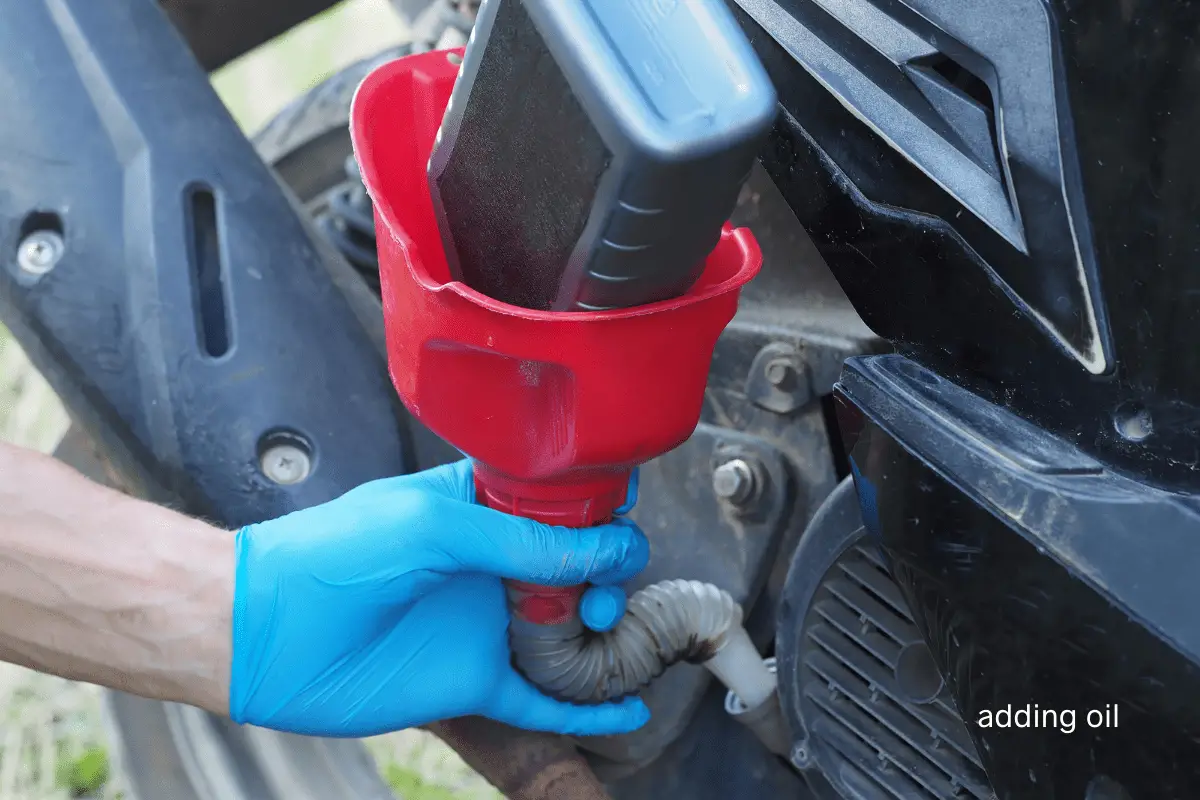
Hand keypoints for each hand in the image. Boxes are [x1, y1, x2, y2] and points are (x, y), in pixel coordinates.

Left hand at [229, 459, 649, 738]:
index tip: (620, 518)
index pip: (561, 504)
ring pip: (571, 633)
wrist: (269, 632)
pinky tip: (627, 711)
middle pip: (579, 569)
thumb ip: (519, 540)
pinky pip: (544, 700)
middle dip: (608, 575)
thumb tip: (605, 550)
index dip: (598, 509)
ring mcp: (487, 625)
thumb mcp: (432, 527)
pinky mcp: (476, 683)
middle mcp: (492, 566)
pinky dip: (587, 710)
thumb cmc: (335, 555)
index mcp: (481, 509)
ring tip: (608, 634)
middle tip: (603, 589)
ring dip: (606, 636)